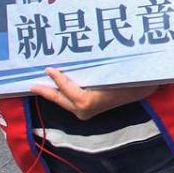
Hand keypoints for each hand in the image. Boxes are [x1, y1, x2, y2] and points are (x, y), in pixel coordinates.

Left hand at [31, 68, 156, 120]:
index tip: (48, 68)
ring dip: (53, 92)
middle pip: (59, 99)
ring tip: (40, 83)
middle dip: (45, 91)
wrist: (143, 90)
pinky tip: (58, 84)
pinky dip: (63, 92)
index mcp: (87, 101)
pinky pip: (71, 100)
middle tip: (30, 85)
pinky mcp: (89, 109)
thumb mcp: (110, 73)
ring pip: (64, 101)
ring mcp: (86, 111)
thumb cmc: (129, 80)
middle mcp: (84, 109)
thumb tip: (74, 61)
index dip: (56, 78)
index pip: (66, 88)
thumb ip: (91, 71)